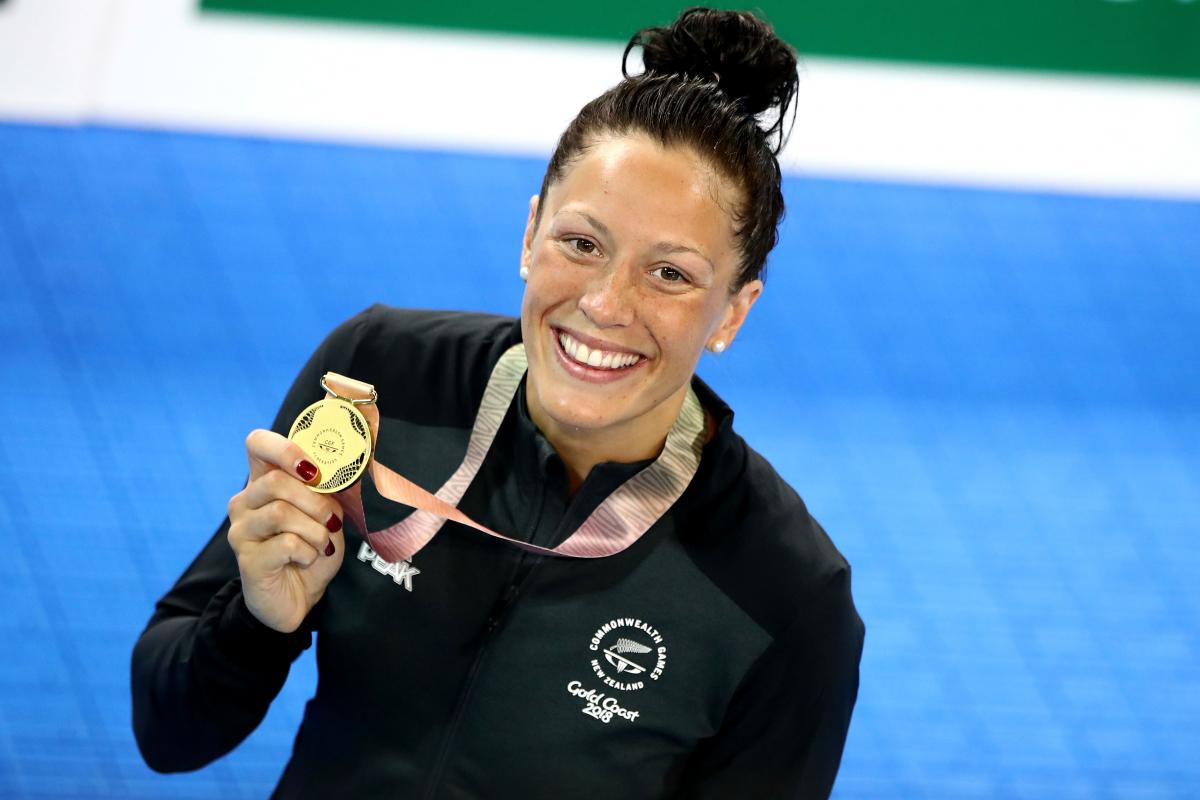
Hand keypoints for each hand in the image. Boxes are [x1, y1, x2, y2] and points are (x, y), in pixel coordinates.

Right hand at [226, 429, 344, 632]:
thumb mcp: (325, 515)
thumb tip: (333, 471)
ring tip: (321, 545)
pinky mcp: (246, 559)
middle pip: (275, 481)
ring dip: (314, 530)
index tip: (314, 471)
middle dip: (315, 501)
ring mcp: (241, 531)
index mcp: (263, 482)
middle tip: (331, 522)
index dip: (285, 450)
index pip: (257, 443)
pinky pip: (285, 544)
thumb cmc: (312, 550)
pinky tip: (307, 560)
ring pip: (280, 513)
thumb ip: (324, 490)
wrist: (299, 597)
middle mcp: (244, 502)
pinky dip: (308, 551)